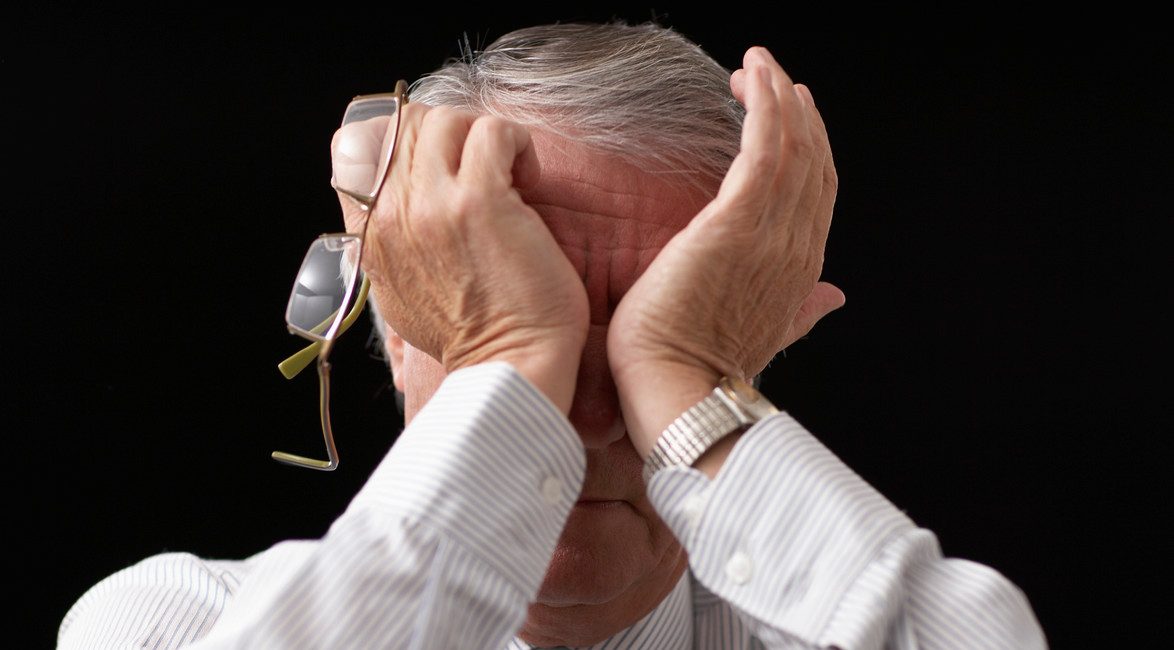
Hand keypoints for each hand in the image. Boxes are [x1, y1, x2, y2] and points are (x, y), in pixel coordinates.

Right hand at [334, 104, 588, 411]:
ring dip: (485, 138)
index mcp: (369, 233)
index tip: (439, 160)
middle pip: (408, 121)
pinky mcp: (480, 202)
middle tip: (485, 169)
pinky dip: (517, 145)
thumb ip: (388, 240)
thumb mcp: (399, 288)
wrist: (507, 365)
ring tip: (510, 177)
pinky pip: (493, 132)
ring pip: (448, 120)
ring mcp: (432, 205)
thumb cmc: (469, 333)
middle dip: (453, 134)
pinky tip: (528, 179)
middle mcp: (390, 213)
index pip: (357, 143)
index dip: (401, 134)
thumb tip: (391, 198)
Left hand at [608, 46, 844, 455]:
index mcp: (799, 274)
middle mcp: (796, 249)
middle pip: (814, 164)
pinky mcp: (736, 222)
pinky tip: (753, 77)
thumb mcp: (761, 337)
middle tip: (777, 80)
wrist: (679, 396)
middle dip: (798, 115)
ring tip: (761, 65)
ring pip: (794, 148)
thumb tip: (832, 301)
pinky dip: (764, 107)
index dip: (810, 150)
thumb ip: (799, 312)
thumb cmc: (700, 373)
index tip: (791, 116)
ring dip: (781, 98)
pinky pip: (764, 148)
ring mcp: (771, 235)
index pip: (817, 196)